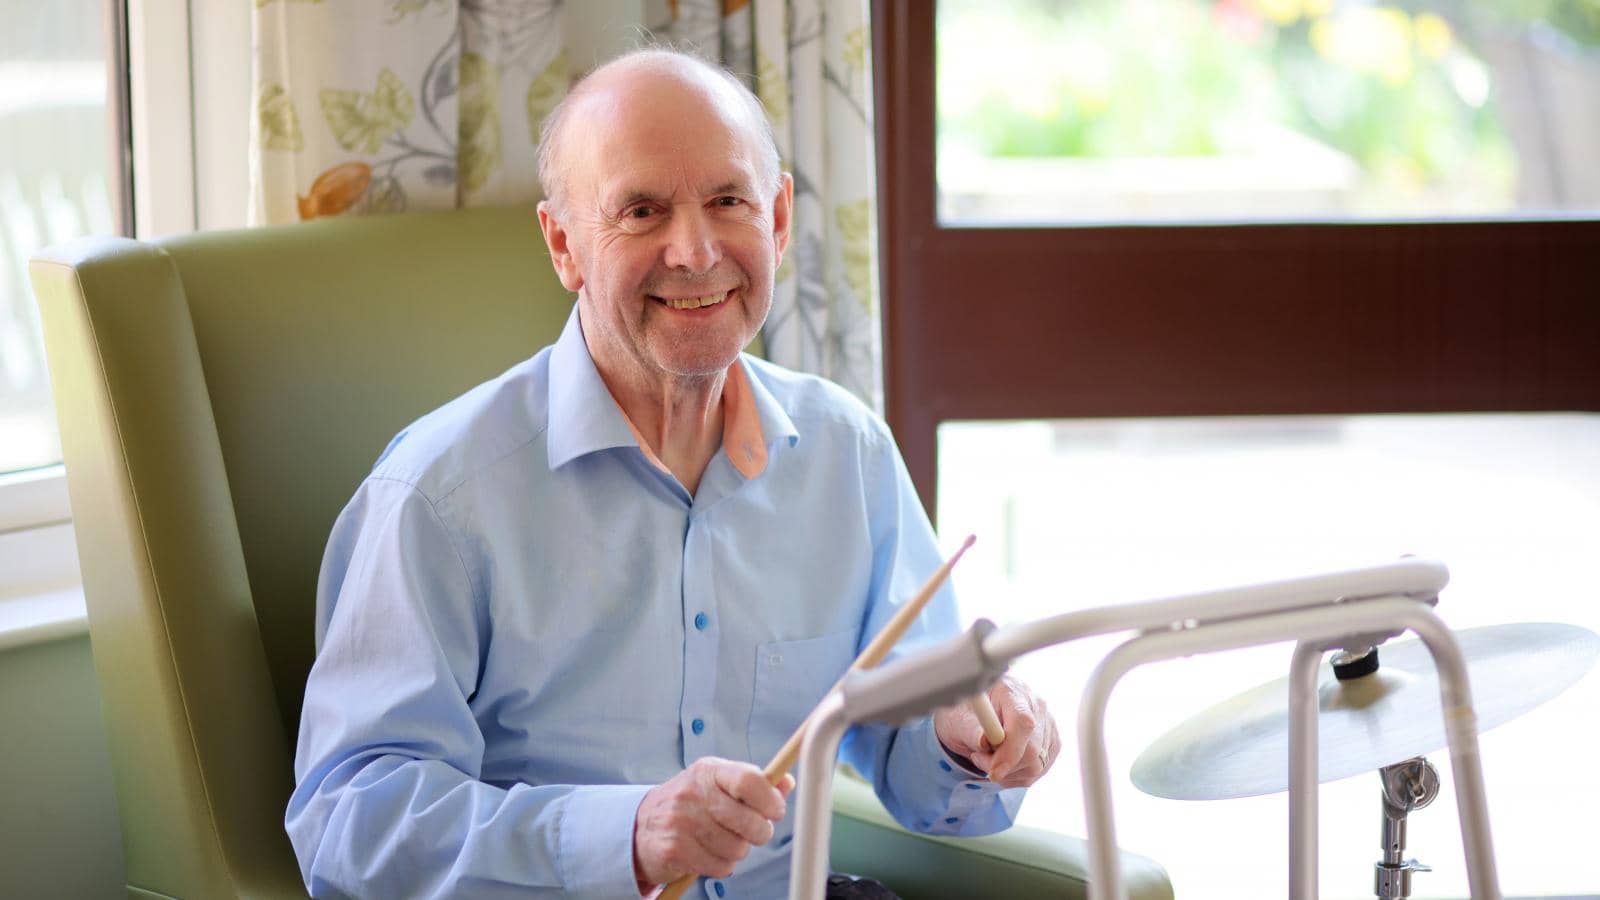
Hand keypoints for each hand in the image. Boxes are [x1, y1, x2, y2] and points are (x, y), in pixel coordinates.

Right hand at [632, 757, 794, 884]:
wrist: (641, 826)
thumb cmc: (690, 804)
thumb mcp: (718, 784)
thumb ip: (754, 783)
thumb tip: (786, 782)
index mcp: (709, 771)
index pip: (749, 780)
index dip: (770, 799)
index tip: (774, 810)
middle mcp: (693, 793)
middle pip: (749, 821)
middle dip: (759, 832)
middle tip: (752, 832)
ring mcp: (681, 821)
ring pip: (737, 848)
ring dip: (737, 851)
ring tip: (723, 841)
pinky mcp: (674, 849)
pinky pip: (720, 867)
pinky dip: (722, 866)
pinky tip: (709, 854)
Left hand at [933, 675, 1059, 787]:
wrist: (977, 711)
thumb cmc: (965, 712)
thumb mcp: (957, 718)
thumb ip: (970, 729)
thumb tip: (984, 741)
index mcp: (1012, 691)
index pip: (1022, 723)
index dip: (1010, 751)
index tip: (993, 771)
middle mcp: (1036, 705)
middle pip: (1033, 749)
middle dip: (1002, 765)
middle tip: (978, 758)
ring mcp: (1048, 724)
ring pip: (1036, 765)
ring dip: (1007, 773)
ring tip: (987, 757)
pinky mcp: (1051, 742)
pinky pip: (1038, 770)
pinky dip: (1016, 775)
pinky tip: (1001, 762)